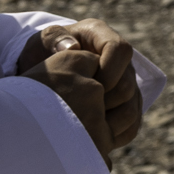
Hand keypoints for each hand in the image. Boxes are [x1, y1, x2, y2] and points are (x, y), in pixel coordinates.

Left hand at [16, 20, 143, 158]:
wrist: (44, 78)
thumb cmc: (42, 55)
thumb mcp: (41, 43)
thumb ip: (52, 39)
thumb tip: (72, 47)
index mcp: (102, 37)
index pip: (121, 50)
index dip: (109, 70)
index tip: (90, 84)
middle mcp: (119, 60)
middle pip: (128, 84)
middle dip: (106, 101)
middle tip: (82, 111)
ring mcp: (125, 83)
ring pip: (132, 108)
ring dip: (110, 121)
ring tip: (84, 125)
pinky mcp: (125, 105)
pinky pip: (131, 125)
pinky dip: (115, 134)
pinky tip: (92, 136)